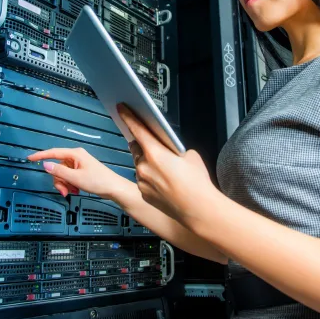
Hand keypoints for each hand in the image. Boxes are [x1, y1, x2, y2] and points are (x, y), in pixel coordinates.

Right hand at [27, 147, 127, 198]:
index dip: (41, 156)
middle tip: (64, 191)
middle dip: (58, 180)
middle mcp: (76, 156)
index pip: (54, 152)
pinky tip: (76, 190)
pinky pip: (69, 176)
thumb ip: (59, 171)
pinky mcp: (81, 170)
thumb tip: (45, 165)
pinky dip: (69, 184)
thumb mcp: (76, 178)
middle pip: (57, 166)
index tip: (30, 158)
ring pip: (62, 173)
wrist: (113, 188)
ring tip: (72, 191)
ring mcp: (79, 164)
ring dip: (64, 184)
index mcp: (75, 154)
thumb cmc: (97, 181)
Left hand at [117, 104, 220, 228]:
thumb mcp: (190, 155)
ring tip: (164, 169)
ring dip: (147, 162)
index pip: (137, 129)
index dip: (128, 116)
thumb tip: (169, 149)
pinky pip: (142, 180)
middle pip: (136, 147)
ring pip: (139, 165)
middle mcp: (144, 166)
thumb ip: (174, 148)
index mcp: (155, 152)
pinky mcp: (143, 194)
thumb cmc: (197, 183)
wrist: (198, 209)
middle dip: (142, 144)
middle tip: (154, 145)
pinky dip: (149, 177)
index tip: (121, 108)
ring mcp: (142, 181)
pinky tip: (164, 182)